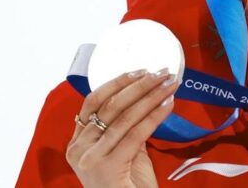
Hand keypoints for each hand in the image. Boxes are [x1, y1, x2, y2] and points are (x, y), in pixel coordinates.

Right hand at [66, 68, 178, 187]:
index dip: (117, 83)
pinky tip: (168, 104)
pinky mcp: (106, 166)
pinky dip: (153, 116)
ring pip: (124, 117)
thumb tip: (145, 98)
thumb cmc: (127, 186)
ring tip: (170, 84)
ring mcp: (90, 158)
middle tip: (162, 72)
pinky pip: (135, 133)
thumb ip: (126, 128)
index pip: (93, 102)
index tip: (140, 70)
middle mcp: (79, 149)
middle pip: (110, 105)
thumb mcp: (123, 151)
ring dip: (151, 96)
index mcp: (78, 143)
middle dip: (140, 86)